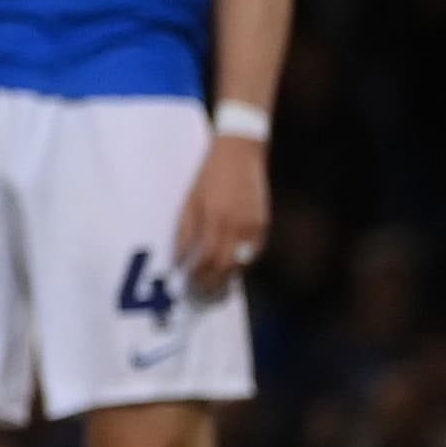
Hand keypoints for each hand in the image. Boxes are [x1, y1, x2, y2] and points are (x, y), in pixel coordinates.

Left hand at [176, 132, 269, 296]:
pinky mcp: (264, 223)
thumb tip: (180, 261)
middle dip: (213, 282)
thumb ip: (186, 232)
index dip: (199, 276)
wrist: (240, 154)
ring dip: (228, 276)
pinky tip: (231, 266)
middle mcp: (238, 225)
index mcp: (215, 218)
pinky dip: (242, 262)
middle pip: (227, 266)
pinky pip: (254, 252)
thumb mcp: (189, 202)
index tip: (188, 284)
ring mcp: (255, 225)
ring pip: (243, 263)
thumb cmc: (208, 178)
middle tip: (201, 291)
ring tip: (214, 283)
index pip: (208, 259)